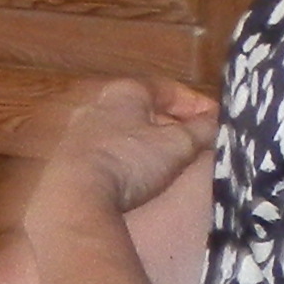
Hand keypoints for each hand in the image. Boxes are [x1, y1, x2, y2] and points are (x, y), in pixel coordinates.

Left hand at [33, 78, 217, 225]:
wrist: (75, 194)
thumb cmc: (130, 160)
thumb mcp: (176, 145)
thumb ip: (200, 131)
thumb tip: (214, 121)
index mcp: (124, 92)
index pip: (167, 89)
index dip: (194, 103)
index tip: (215, 119)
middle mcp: (97, 105)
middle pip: (142, 108)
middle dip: (171, 122)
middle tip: (194, 139)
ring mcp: (78, 131)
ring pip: (123, 130)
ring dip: (148, 141)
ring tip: (169, 158)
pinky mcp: (69, 158)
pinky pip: (107, 151)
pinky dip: (127, 157)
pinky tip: (136, 174)